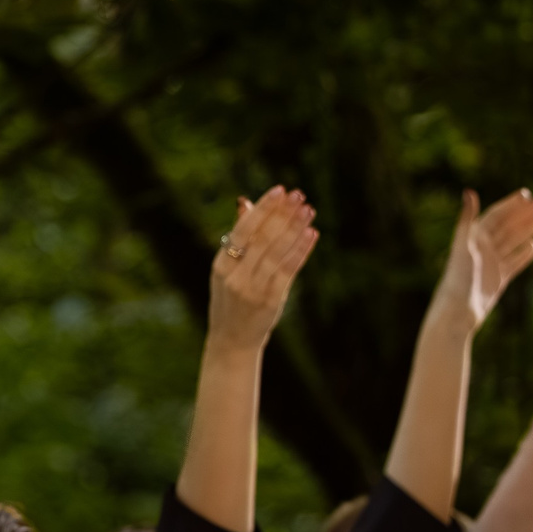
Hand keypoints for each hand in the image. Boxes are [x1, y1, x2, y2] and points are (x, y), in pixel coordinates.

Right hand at [205, 187, 318, 350]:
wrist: (232, 341)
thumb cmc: (231, 300)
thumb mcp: (227, 270)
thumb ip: (239, 239)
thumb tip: (246, 204)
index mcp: (221, 265)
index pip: (243, 230)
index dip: (263, 209)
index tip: (279, 190)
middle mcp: (235, 276)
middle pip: (262, 238)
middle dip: (281, 214)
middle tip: (298, 195)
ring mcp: (252, 289)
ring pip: (277, 252)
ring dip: (294, 228)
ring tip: (308, 210)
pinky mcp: (271, 300)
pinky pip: (288, 270)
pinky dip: (300, 250)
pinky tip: (311, 234)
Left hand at [428, 189, 532, 332]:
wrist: (458, 312)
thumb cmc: (458, 278)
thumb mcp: (463, 246)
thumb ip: (466, 219)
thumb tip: (469, 191)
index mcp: (472, 239)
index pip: (495, 216)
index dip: (510, 204)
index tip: (528, 194)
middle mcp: (481, 250)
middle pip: (506, 226)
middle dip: (523, 213)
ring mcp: (490, 265)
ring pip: (512, 242)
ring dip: (527, 230)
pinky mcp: (497, 279)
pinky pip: (513, 263)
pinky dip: (523, 254)